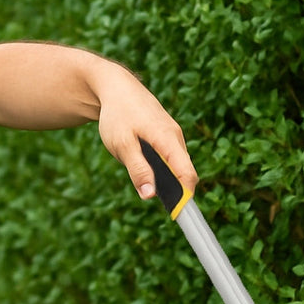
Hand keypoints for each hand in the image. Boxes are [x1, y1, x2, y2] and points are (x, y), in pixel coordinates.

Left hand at [92, 63, 197, 200]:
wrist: (116, 88)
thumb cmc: (117, 115)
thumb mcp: (122, 145)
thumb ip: (137, 170)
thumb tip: (150, 196)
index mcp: (167, 139)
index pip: (187, 173)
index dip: (187, 196)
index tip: (183, 215)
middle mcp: (175, 137)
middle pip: (183, 172)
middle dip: (177, 192)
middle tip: (165, 209)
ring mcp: (172, 136)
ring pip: (175, 165)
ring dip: (166, 180)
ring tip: (150, 187)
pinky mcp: (166, 137)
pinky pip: (169, 158)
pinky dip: (162, 170)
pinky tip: (148, 173)